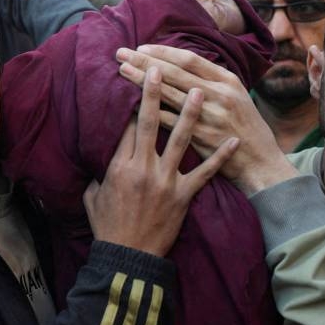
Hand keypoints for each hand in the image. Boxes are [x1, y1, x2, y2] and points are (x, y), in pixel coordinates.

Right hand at [83, 66, 237, 256]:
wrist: (128, 257)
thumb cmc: (108, 226)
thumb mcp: (92, 195)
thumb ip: (97, 171)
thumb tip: (97, 154)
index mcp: (119, 166)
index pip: (128, 125)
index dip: (132, 101)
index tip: (135, 79)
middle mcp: (143, 168)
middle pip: (150, 122)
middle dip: (155, 92)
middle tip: (158, 67)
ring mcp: (166, 181)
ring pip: (180, 139)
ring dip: (191, 113)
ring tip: (199, 90)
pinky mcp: (184, 196)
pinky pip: (205, 173)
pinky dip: (221, 157)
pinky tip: (232, 140)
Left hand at [115, 44, 297, 194]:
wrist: (261, 163)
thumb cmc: (245, 128)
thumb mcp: (236, 96)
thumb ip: (211, 81)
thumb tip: (180, 65)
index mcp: (227, 80)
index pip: (189, 59)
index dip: (163, 52)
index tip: (140, 47)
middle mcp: (219, 94)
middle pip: (174, 72)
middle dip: (145, 61)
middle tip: (121, 53)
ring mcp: (209, 115)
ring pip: (168, 93)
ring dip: (142, 82)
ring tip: (122, 71)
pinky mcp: (200, 136)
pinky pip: (168, 120)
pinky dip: (149, 111)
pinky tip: (131, 105)